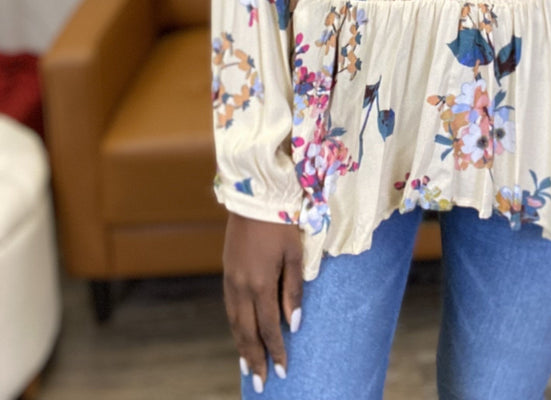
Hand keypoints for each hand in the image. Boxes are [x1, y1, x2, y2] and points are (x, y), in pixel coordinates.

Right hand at [223, 212, 304, 391]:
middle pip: (247, 332)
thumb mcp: (294, 254)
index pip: (269, 327)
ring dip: (242, 347)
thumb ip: (293, 290)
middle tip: (261, 383)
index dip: (276, 350)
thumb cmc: (281, 222)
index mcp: (261, 284)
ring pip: (234, 323)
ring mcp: (231, 280)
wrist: (253, 196)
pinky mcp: (227, 273)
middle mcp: (241, 287)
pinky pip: (230, 309)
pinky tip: (241, 335)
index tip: (283, 370)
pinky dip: (235, 328)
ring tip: (248, 368)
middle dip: (255, 359)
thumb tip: (295, 323)